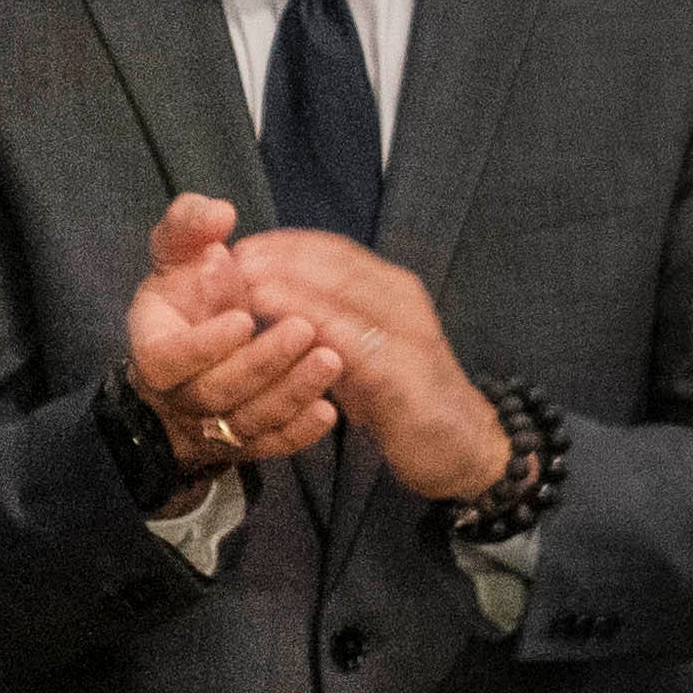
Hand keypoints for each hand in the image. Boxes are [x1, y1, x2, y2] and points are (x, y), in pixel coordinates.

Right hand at [120, 194, 347, 478]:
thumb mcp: (178, 254)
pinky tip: (331, 410)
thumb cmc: (187, 293)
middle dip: (262, 363)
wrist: (195, 347)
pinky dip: (299, 432)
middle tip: (305, 328)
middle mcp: (180, 395)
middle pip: (216, 393)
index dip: (203, 345)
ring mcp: (214, 423)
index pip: (168, 360)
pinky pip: (271, 445)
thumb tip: (218, 212)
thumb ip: (189, 227)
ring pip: (248, 422)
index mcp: (155, 350)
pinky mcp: (247, 439)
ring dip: (291, 393)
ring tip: (331, 360)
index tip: (242, 317)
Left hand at [227, 229, 513, 501]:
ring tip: (245, 286)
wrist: (463, 448)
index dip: (283, 245)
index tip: (236, 247)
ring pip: (345, 296)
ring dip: (292, 288)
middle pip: (335, 264)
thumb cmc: (405, 399)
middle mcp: (401, 301)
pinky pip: (357, 346)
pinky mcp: (405, 375)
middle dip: (280, 258)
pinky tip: (285, 334)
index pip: (333, 251)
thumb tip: (274, 304)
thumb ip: (328, 325)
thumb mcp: (362, 352)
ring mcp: (408, 334)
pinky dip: (320, 332)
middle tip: (229, 260)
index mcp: (390, 289)